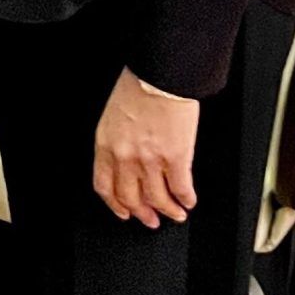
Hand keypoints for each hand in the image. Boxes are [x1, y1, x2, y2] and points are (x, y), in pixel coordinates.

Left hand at [93, 69, 199, 228]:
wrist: (160, 74)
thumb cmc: (138, 86)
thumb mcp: (113, 115)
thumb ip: (118, 140)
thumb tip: (128, 158)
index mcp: (106, 144)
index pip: (105, 186)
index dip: (115, 204)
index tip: (123, 211)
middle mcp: (126, 156)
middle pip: (131, 197)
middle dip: (142, 213)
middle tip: (150, 220)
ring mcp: (151, 160)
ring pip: (157, 199)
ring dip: (168, 211)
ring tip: (176, 214)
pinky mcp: (177, 157)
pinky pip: (181, 188)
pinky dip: (186, 199)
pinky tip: (189, 201)